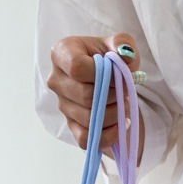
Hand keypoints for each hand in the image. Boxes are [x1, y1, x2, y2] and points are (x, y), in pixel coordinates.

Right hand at [47, 33, 144, 163]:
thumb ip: (123, 44)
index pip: (77, 67)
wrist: (108, 78)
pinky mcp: (71, 125)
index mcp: (62, 53)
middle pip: (84, 96)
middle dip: (112, 96)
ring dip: (113, 115)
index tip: (119, 75)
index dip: (102, 74)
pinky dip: (106, 136)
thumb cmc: (110, 58)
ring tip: (124, 106)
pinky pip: (85, 139)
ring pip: (88, 118)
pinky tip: (118, 126)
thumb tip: (125, 56)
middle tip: (125, 92)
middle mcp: (57, 80)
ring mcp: (63, 105)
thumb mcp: (119, 44)